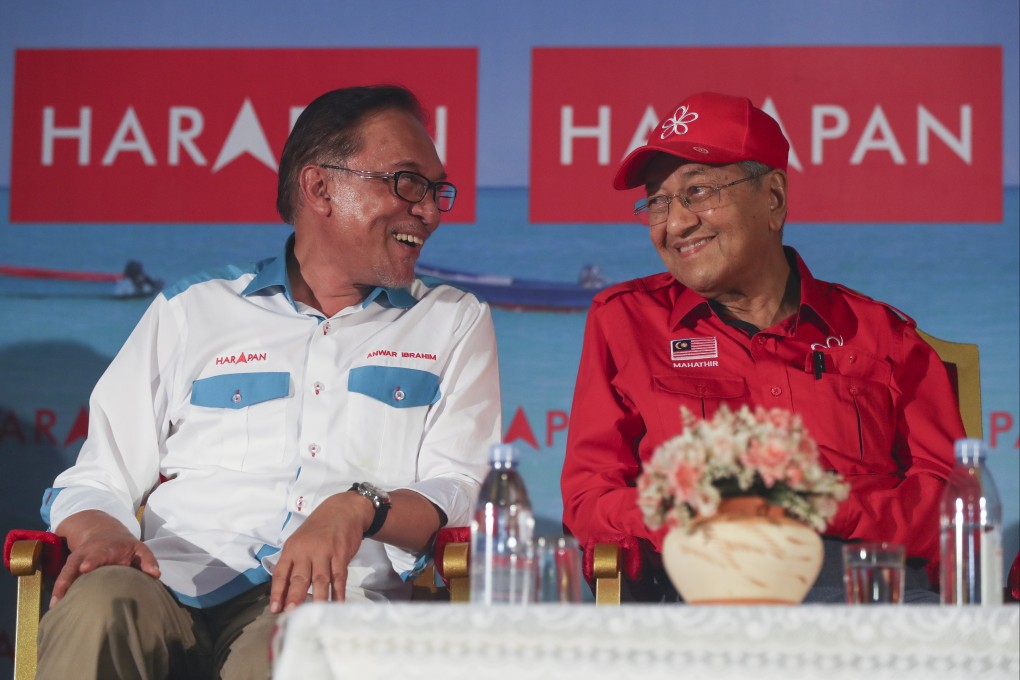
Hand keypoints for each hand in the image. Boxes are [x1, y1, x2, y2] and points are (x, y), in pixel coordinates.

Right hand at [51, 510, 159, 605]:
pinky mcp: (71, 569)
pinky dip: (58, 592)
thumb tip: (155, 574)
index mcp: (105, 548)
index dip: (92, 560)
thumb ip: (147, 559)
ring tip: (57, 604)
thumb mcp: (138, 548)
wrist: (103, 532)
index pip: (98, 554)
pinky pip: (63, 579)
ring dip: (61, 586)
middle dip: (71, 573)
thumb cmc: (124, 547)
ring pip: (66, 571)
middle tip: (65, 585)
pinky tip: (55, 607)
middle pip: (77, 562)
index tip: (86, 568)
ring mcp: (77, 561)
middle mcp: (87, 553)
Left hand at [269, 491, 372, 612]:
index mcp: (292, 549)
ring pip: (320, 579)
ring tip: (314, 613)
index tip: (275, 609)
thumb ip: (293, 563)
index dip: (277, 592)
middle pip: (299, 577)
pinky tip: (337, 604)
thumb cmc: (318, 529)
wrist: (342, 510)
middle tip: (291, 613)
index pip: (281, 572)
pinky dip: (338, 592)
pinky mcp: (341, 554)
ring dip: (318, 597)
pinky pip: (339, 576)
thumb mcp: (299, 541)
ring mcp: (325, 552)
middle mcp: (306, 551)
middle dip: (294, 596)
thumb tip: (284, 592)